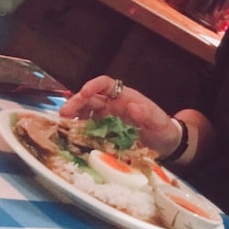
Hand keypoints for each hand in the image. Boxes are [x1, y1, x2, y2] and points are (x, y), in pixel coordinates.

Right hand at [59, 76, 177, 154]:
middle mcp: (113, 105)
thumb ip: (148, 114)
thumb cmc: (163, 128)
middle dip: (76, 103)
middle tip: (64, 113)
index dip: (93, 85)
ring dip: (73, 117)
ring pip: (85, 113)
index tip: (84, 92)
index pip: (106, 84)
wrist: (165, 144)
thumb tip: (133, 107)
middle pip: (90, 98)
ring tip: (64, 126)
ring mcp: (107, 119)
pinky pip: (89, 130)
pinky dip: (79, 132)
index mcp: (125, 97)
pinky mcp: (104, 133)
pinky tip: (73, 137)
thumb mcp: (159, 121)